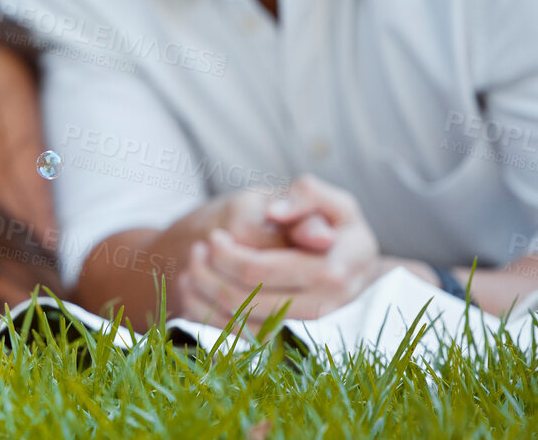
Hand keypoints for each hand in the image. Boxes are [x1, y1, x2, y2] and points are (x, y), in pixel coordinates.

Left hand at [176, 175, 381, 325]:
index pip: (260, 271)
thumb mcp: (329, 200)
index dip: (227, 255)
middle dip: (209, 275)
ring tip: (191, 269)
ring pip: (239, 325)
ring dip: (204, 298)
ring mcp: (306, 328)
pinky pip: (240, 339)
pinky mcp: (289, 340)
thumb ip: (307, 196)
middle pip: (244, 301)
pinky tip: (196, 293)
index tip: (213, 237)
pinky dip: (209, 317)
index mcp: (332, 271)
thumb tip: (277, 212)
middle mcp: (322, 307)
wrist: (346, 262)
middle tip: (197, 250)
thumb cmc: (330, 223)